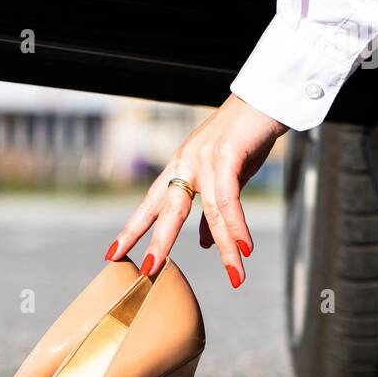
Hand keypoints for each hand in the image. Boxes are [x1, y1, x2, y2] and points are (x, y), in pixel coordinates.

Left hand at [106, 93, 286, 287]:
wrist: (264, 101)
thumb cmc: (244, 138)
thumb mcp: (224, 178)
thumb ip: (212, 210)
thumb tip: (206, 244)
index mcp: (179, 169)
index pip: (151, 204)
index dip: (133, 230)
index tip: (113, 253)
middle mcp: (185, 164)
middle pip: (168, 210)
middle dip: (159, 241)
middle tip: (148, 270)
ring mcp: (204, 159)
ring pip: (212, 211)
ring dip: (226, 247)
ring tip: (235, 275)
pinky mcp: (227, 155)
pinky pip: (231, 198)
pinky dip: (239, 225)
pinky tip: (244, 247)